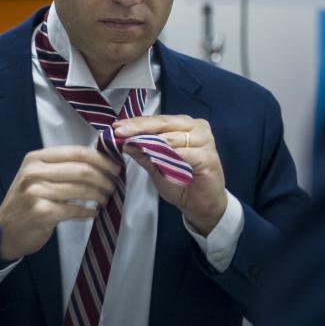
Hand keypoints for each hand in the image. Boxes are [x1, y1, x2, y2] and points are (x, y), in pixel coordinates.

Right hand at [0, 146, 121, 260]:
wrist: (2, 232)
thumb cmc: (26, 201)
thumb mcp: (37, 176)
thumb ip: (61, 166)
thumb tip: (100, 161)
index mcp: (36, 158)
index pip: (77, 152)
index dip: (101, 159)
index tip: (116, 167)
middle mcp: (34, 172)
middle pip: (82, 170)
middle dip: (104, 178)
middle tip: (113, 185)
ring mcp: (36, 192)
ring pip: (81, 190)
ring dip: (99, 195)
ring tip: (105, 199)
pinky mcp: (42, 213)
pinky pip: (75, 210)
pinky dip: (88, 212)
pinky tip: (94, 213)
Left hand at [114, 115, 226, 235]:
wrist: (200, 205)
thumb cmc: (180, 182)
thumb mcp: (156, 166)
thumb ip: (143, 152)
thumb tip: (124, 141)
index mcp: (185, 125)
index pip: (158, 120)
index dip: (137, 123)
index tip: (116, 127)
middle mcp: (197, 127)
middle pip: (164, 124)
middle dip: (140, 128)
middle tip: (120, 131)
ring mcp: (205, 140)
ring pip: (172, 137)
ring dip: (150, 142)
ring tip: (131, 144)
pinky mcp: (208, 156)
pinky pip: (183, 153)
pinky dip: (167, 154)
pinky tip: (152, 155)